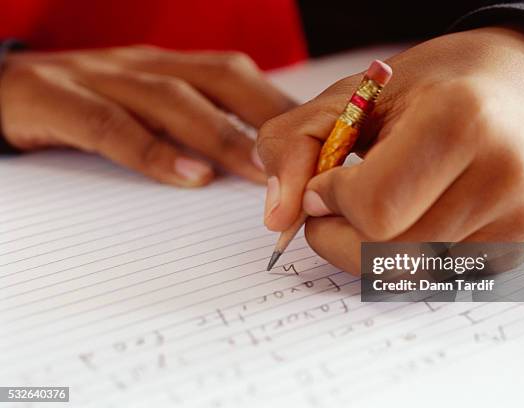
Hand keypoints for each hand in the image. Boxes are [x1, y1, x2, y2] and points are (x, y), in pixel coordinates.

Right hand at [0, 46, 294, 185]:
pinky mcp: (56, 98)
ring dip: (223, 135)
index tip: (320, 142)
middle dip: (267, 115)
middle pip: (220, 78)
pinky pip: (109, 125)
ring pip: (172, 99)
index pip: (238, 77)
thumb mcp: (147, 111)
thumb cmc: (90, 106)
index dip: (281, 105)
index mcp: (170, 67)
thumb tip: (254, 167)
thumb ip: (193, 129)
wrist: (2, 91)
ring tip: (260, 173)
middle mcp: (144, 65)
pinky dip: (152, 152)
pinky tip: (188, 176)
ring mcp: (100, 76)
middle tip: (306, 158)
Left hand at [257, 27, 523, 273]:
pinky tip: (411, 219)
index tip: (323, 182)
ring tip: (376, 206)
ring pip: (406, 275)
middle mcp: (502, 180)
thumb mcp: (356, 94)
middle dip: (337, 236)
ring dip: (366, 250)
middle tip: (335, 203)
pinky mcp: (517, 254)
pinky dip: (402, 258)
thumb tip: (277, 217)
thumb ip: (296, 143)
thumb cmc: (438, 88)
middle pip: (385, 254)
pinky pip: (432, 280)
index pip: (373, 206)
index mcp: (461, 122)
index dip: (329, 200)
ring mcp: (517, 225)